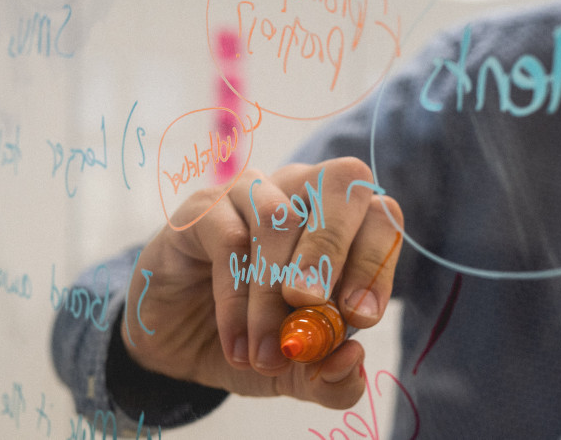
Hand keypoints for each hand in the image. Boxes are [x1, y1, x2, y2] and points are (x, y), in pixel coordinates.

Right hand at [122, 157, 402, 408]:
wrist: (179, 343)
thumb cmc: (253, 340)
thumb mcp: (299, 373)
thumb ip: (333, 378)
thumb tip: (352, 358)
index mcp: (343, 224)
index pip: (382, 216)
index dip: (377, 262)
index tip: (359, 319)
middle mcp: (303, 194)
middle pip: (341, 183)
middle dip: (332, 252)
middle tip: (311, 309)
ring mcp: (253, 193)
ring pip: (280, 218)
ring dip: (274, 294)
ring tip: (267, 355)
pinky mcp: (204, 209)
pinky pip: (229, 239)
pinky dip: (237, 299)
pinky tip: (236, 345)